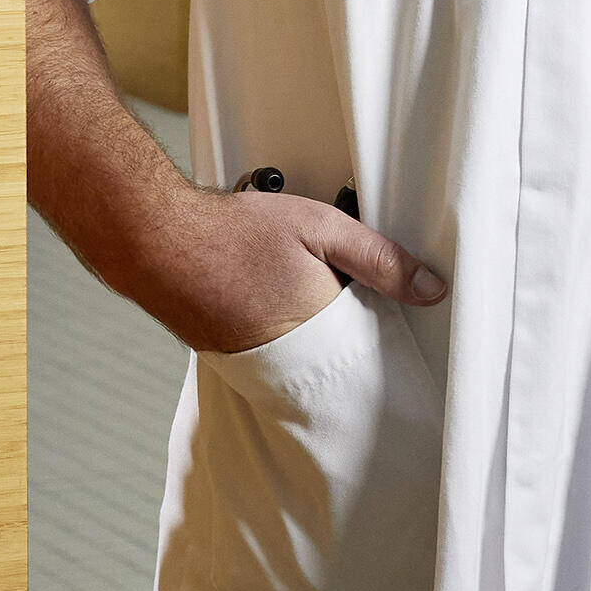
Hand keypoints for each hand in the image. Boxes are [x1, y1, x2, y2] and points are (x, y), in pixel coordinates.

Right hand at [154, 185, 447, 356]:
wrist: (158, 241)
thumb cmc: (235, 232)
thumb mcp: (322, 227)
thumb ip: (380, 258)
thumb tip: (432, 289)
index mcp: (318, 330)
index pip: (368, 346)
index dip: (379, 319)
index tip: (387, 302)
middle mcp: (287, 361)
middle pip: (336, 352)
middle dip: (342, 321)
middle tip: (334, 283)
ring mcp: (253, 363)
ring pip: (303, 351)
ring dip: (307, 323)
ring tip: (293, 280)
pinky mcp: (227, 356)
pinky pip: (269, 350)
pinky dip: (275, 324)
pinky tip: (266, 288)